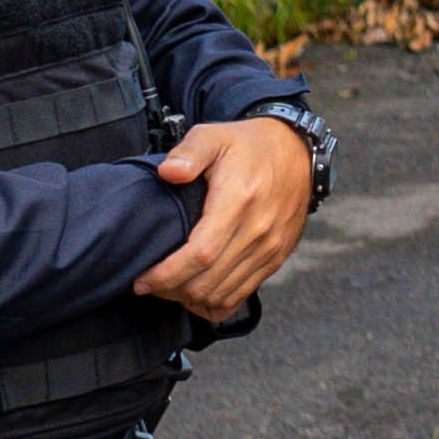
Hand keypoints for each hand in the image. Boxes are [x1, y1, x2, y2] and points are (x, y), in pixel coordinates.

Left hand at [131, 116, 315, 319]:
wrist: (296, 152)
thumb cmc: (249, 146)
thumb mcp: (214, 136)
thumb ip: (189, 153)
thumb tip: (169, 172)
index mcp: (238, 201)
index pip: (200, 254)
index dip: (167, 274)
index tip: (142, 280)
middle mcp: (258, 230)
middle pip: (208, 281)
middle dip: (171, 290)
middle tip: (148, 284)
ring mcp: (269, 248)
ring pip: (223, 293)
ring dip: (190, 298)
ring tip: (168, 288)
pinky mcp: (276, 257)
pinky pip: (242, 295)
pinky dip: (215, 303)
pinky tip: (196, 294)